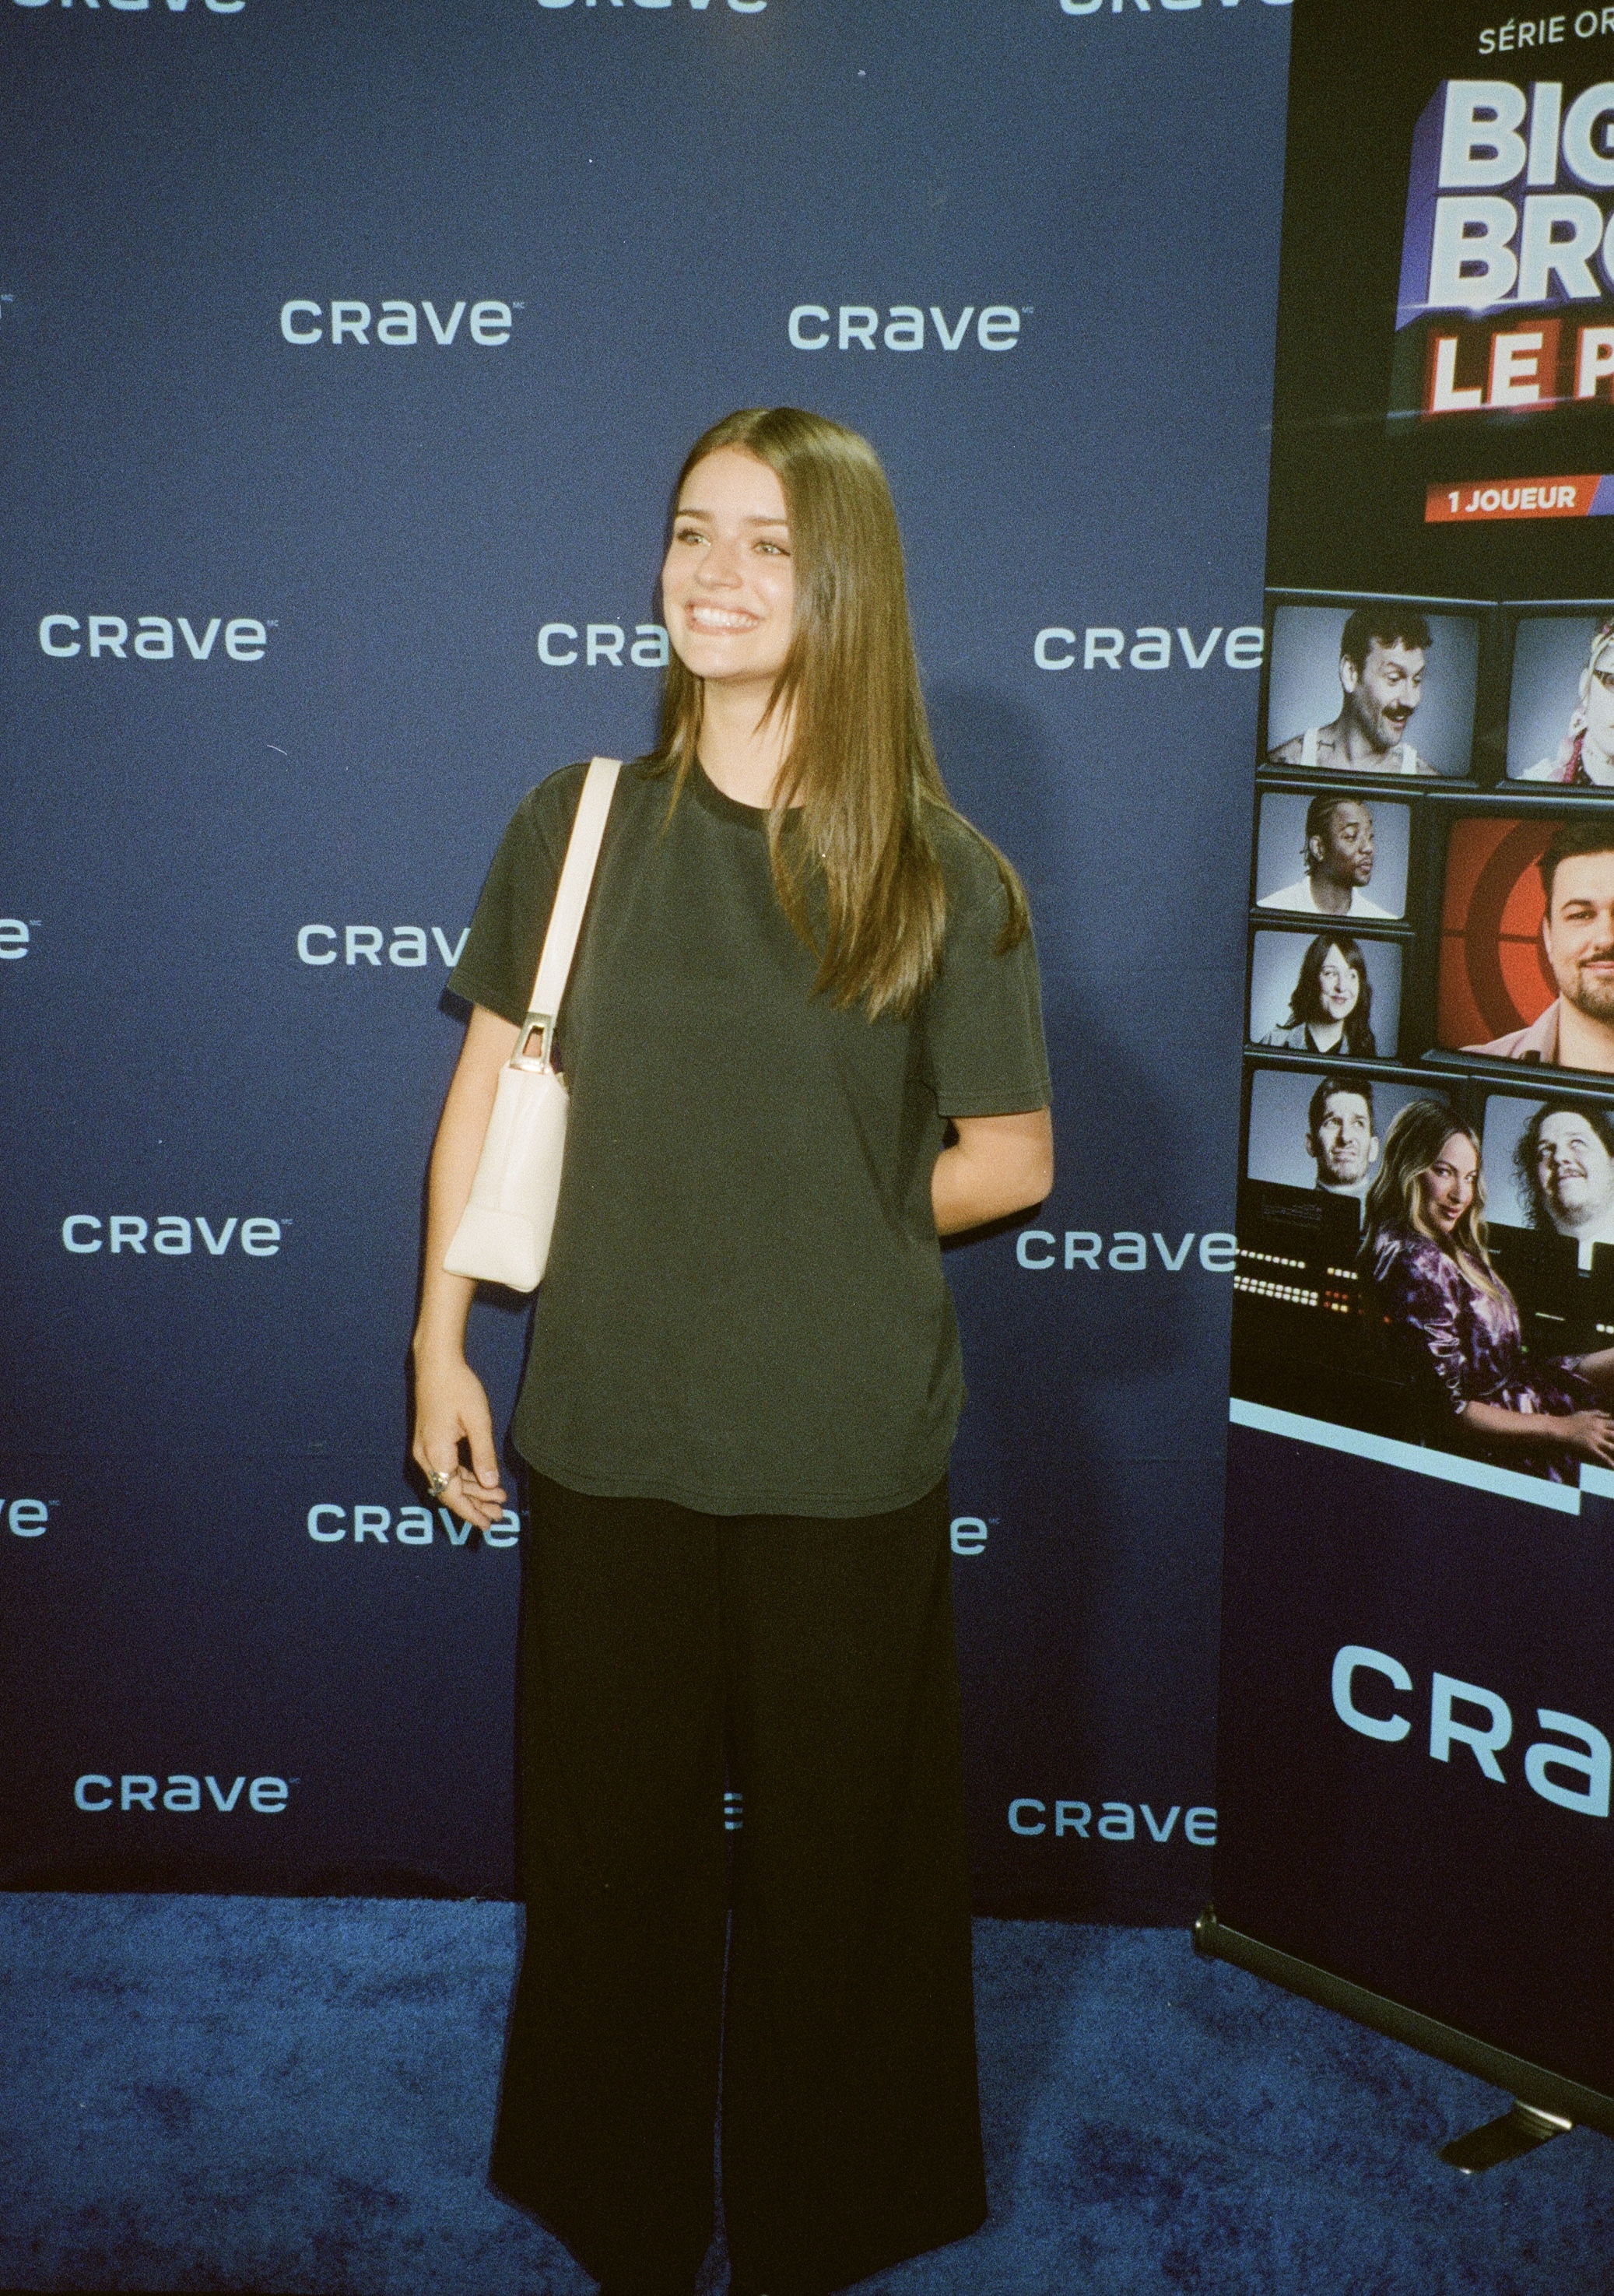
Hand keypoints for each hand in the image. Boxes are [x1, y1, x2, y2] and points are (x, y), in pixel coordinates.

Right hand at [411, 1354, 508, 1529]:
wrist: (435, 1363)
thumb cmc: (458, 1387)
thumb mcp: (478, 1420)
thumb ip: (484, 1455)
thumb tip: (491, 1485)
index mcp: (436, 1454)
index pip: (453, 1495)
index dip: (471, 1512)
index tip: (488, 1524)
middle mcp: (425, 1456)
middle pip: (449, 1492)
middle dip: (475, 1505)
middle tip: (500, 1514)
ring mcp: (424, 1449)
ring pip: (447, 1481)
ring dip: (471, 1491)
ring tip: (498, 1498)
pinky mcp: (428, 1442)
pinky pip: (445, 1469)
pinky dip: (463, 1477)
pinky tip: (482, 1480)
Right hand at [1559, 1410, 1613, 1467]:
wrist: (1556, 1429)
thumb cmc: (1568, 1421)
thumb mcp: (1583, 1414)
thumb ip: (1597, 1413)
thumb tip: (1609, 1414)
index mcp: (1598, 1422)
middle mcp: (1599, 1430)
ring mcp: (1595, 1439)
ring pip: (1613, 1447)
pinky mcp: (1590, 1448)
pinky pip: (1603, 1457)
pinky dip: (1610, 1463)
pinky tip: (1613, 1467)